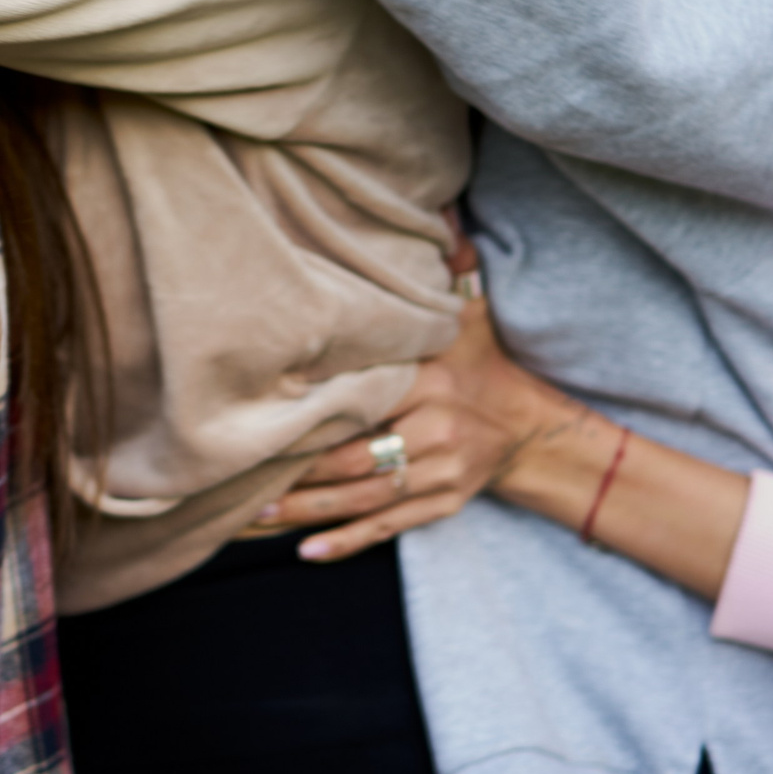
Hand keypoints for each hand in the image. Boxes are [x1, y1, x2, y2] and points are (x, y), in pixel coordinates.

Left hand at [257, 297, 579, 561]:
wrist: (529, 426)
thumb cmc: (482, 364)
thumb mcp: (467, 320)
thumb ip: (446, 277)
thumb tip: (443, 222)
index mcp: (434, 388)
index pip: (367, 403)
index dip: (318, 415)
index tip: (268, 418)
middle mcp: (437, 436)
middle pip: (357, 460)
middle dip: (299, 473)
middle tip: (242, 479)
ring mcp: (440, 477)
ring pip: (365, 500)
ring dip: (309, 511)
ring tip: (258, 515)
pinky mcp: (440, 506)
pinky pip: (388, 528)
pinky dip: (348, 542)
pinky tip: (308, 551)